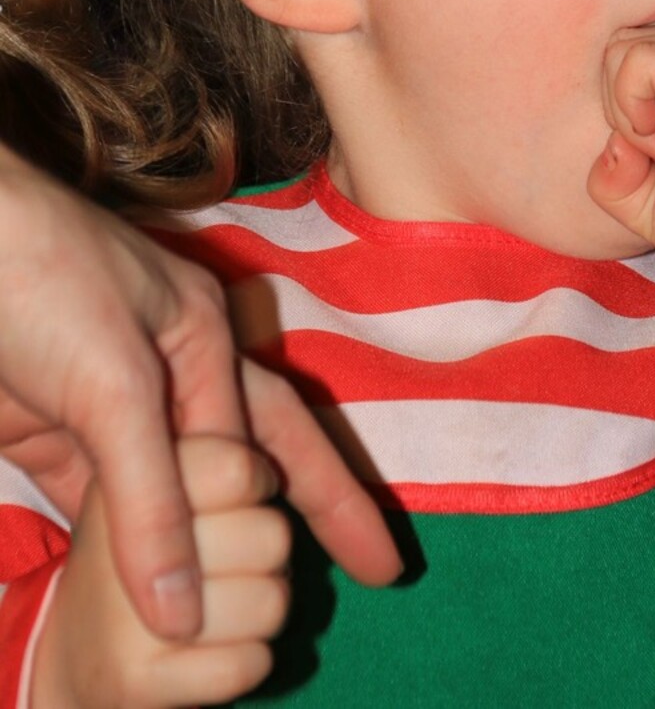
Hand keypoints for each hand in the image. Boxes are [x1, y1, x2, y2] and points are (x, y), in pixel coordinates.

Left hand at [0, 147, 400, 640]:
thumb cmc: (42, 279)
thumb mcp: (114, 383)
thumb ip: (154, 498)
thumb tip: (185, 613)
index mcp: (202, 336)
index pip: (277, 435)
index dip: (327, 502)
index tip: (375, 564)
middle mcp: (166, 371)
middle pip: (253, 458)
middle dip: (309, 513)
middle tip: (372, 571)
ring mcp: (108, 405)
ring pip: (178, 492)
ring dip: (210, 546)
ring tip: (255, 607)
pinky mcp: (52, 436)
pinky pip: (105, 510)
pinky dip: (128, 553)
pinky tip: (154, 595)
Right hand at [30, 436, 290, 708]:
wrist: (81, 653)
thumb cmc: (154, 555)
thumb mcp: (171, 486)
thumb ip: (226, 461)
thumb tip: (276, 474)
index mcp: (131, 472)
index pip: (238, 468)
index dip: (258, 485)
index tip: (237, 502)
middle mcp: (120, 539)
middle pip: (272, 536)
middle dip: (269, 557)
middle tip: (232, 565)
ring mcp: (123, 614)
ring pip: (270, 603)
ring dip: (264, 611)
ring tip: (225, 608)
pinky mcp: (134, 681)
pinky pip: (250, 664)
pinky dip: (250, 662)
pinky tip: (215, 654)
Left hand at [586, 20, 654, 296]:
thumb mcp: (644, 198)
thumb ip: (612, 168)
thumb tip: (612, 142)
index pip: (634, 48)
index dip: (622, 101)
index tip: (654, 153)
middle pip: (623, 43)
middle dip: (617, 102)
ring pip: (626, 47)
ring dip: (626, 109)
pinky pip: (639, 62)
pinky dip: (631, 109)